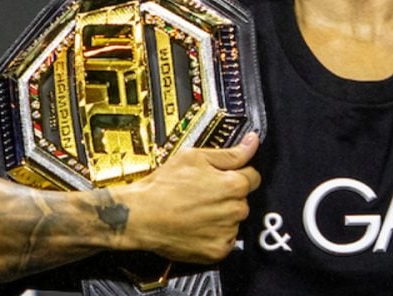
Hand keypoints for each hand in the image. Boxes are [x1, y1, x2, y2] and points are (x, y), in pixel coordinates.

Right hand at [113, 132, 261, 262]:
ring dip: (222, 216)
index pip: (253, 177)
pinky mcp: (217, 251)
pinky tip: (196, 225)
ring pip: (234, 220)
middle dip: (228, 195)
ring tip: (196, 210)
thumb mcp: (195, 157)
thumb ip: (230, 152)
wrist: (139, 216)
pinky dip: (214, 234)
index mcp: (234, 185)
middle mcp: (235, 210)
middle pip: (243, 199)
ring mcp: (226, 233)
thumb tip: (252, 142)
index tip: (221, 177)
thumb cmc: (163, 186)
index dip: (237, 174)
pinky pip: (225, 240)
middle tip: (202, 194)